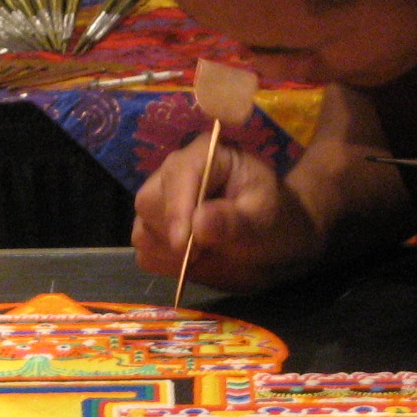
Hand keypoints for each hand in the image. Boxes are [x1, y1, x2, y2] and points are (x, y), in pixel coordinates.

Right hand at [132, 135, 322, 292]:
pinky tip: (193, 259)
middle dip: (173, 233)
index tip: (185, 246)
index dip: (177, 211)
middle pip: (149, 202)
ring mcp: (160, 198)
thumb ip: (234, 220)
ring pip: (142, 229)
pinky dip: (164, 262)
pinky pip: (144, 250)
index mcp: (205, 154)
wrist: (273, 237)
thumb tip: (199, 223)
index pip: (177, 177)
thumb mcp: (264, 217)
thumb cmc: (274, 218)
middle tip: (204, 253)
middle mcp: (175, 170)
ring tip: (204, 254)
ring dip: (169, 251)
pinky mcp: (153, 227)